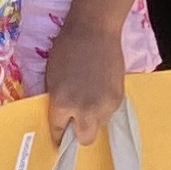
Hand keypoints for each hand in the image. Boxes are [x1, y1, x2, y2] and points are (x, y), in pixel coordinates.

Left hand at [43, 9, 126, 151]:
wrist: (93, 30)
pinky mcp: (119, 98)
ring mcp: (104, 105)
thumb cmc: (66, 49)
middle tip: (77, 121)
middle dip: (79, 132)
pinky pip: (110, 112)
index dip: (58, 132)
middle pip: (84, 139)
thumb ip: (57, 101)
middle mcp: (83, 110)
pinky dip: (105, 106)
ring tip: (91, 97)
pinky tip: (101, 88)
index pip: (59, 130)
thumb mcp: (52, 78)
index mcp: (61, 103)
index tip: (60, 134)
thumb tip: (62, 118)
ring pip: (99, 125)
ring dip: (94, 117)